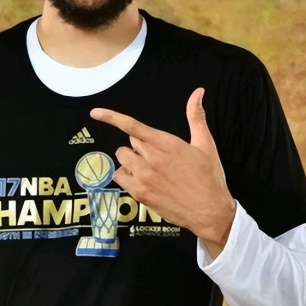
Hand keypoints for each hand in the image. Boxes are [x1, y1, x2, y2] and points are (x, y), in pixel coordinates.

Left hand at [90, 88, 235, 256]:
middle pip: (130, 142)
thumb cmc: (209, 178)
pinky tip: (143, 180)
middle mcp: (153, 159)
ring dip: (132, 160)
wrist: (210, 212)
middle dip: (141, 146)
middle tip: (158, 158)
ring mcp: (144, 177)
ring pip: (122, 158)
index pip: (133, 126)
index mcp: (167, 144)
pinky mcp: (139, 192)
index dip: (112, 118)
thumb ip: (196, 116)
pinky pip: (119, 176)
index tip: (95, 113)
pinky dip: (127, 176)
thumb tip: (198, 93)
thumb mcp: (205, 144)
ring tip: (150, 169)